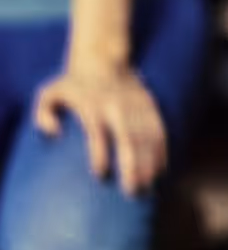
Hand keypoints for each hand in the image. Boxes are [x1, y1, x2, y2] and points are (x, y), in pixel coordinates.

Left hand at [34, 65, 166, 194]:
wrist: (103, 58)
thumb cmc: (72, 85)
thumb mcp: (49, 93)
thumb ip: (42, 114)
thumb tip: (53, 134)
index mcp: (93, 106)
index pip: (97, 133)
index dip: (99, 154)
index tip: (100, 175)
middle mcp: (117, 107)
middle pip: (128, 139)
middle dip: (133, 165)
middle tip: (133, 191)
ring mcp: (137, 107)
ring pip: (147, 138)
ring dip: (150, 163)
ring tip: (148, 186)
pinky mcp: (150, 107)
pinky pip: (159, 131)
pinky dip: (162, 151)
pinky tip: (161, 170)